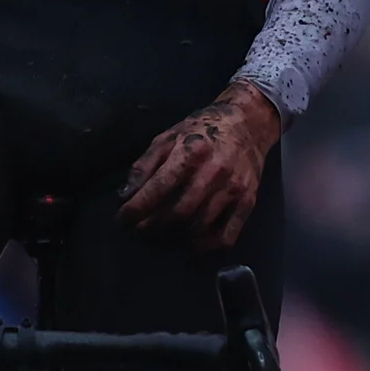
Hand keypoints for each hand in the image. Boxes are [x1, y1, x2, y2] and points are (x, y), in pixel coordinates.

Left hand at [117, 79, 282, 249]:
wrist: (248, 123)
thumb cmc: (201, 129)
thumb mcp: (168, 137)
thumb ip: (145, 165)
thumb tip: (125, 195)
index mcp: (190, 152)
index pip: (158, 188)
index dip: (136, 209)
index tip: (121, 220)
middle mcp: (213, 172)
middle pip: (178, 213)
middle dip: (151, 228)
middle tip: (137, 231)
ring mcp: (233, 189)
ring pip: (199, 227)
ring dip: (174, 239)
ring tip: (158, 237)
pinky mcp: (248, 202)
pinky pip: (227, 236)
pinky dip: (205, 247)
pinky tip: (190, 245)